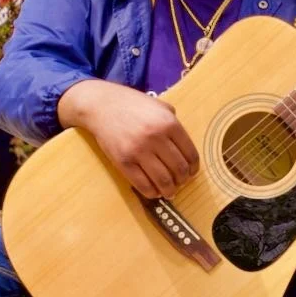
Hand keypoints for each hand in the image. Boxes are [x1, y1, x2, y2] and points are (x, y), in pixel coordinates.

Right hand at [57, 79, 199, 198]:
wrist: (101, 105)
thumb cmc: (132, 104)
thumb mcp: (159, 105)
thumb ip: (173, 121)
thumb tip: (183, 144)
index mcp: (169, 123)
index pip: (190, 153)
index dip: (194, 167)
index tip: (192, 172)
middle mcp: (156, 138)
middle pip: (179, 169)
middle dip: (183, 180)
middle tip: (181, 182)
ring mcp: (139, 151)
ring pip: (163, 180)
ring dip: (170, 190)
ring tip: (170, 191)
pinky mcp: (124, 162)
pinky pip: (143, 184)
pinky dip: (152, 192)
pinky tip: (155, 191)